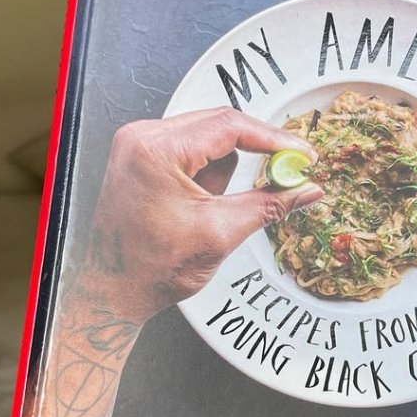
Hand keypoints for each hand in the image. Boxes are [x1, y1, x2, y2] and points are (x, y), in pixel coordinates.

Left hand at [82, 107, 322, 322]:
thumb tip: (304, 190)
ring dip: (222, 170)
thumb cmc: (150, 268)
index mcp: (156, 150)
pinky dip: (204, 175)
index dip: (273, 139)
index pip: (229, 126)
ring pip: (205, 139)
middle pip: (218, 125)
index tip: (300, 153)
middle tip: (284, 173)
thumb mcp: (220, 233)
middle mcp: (141, 138)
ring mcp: (137, 146)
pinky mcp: (139, 158)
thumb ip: (268, 204)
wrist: (113, 290)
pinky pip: (187, 152)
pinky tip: (196, 206)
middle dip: (252, 153)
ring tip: (207, 210)